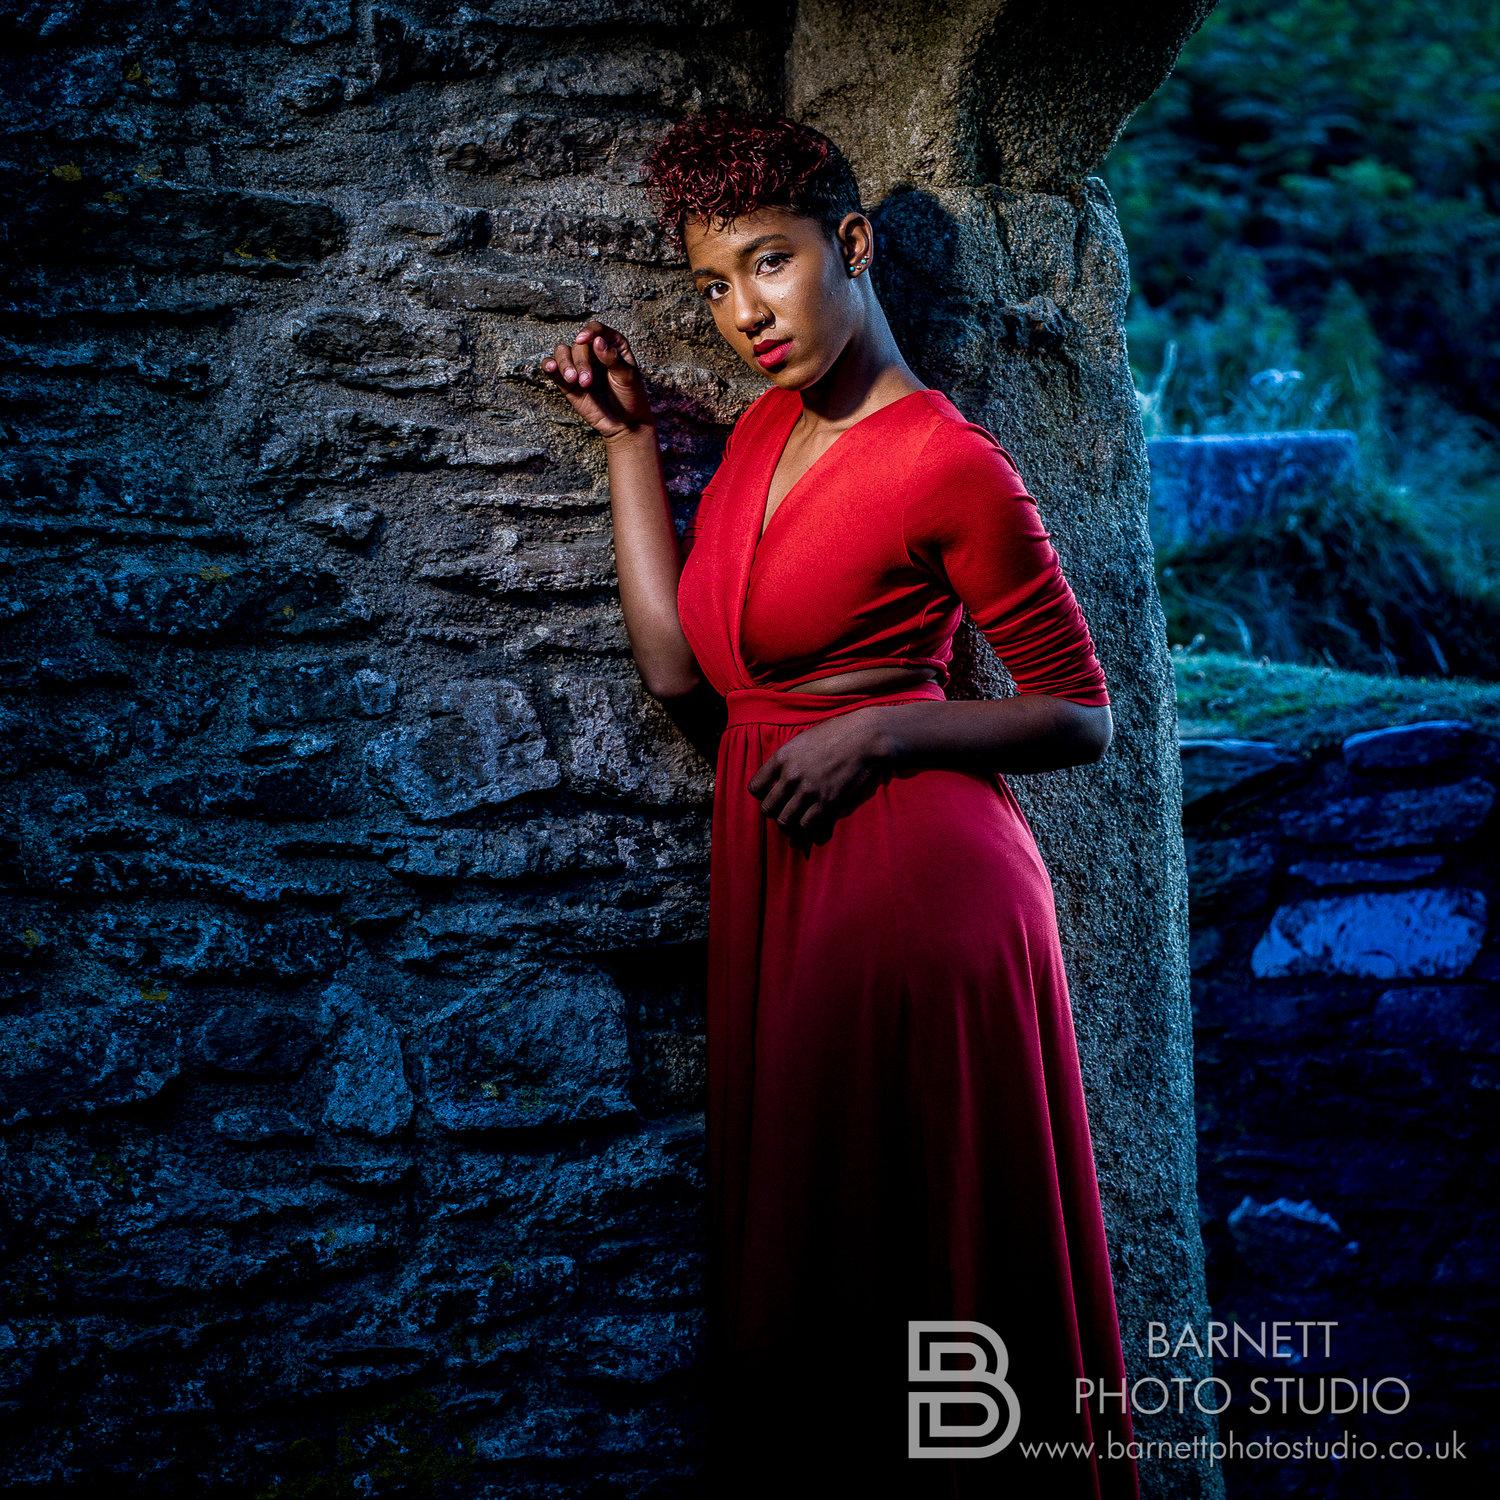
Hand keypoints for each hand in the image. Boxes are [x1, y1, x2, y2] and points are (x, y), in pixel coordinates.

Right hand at [537, 317, 654, 440]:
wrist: (626, 423)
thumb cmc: (631, 397)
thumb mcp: (628, 377)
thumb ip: (613, 359)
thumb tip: (597, 341)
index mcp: (612, 345)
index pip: (597, 330)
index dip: (589, 332)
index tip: (583, 340)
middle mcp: (594, 352)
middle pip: (579, 345)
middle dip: (581, 361)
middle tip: (587, 381)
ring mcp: (580, 366)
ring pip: (563, 352)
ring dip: (565, 364)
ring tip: (573, 380)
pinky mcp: (568, 382)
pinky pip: (553, 368)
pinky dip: (549, 365)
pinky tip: (551, 368)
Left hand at [747, 709, 892, 843]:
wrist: (866, 738)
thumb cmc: (837, 733)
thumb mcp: (804, 739)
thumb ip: (788, 758)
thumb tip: (779, 776)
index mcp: (782, 758)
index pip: (755, 787)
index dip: (762, 794)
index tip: (771, 795)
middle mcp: (791, 776)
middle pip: (767, 808)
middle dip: (773, 812)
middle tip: (783, 811)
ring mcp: (809, 791)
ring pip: (785, 821)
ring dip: (789, 824)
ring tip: (796, 821)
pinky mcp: (827, 803)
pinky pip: (807, 826)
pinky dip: (808, 828)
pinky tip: (813, 824)